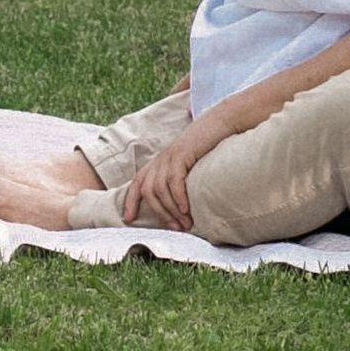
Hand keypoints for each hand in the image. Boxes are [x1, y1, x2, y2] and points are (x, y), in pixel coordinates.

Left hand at [125, 116, 222, 230]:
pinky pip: (174, 180)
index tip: (128, 219)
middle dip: (159, 214)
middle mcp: (161, 158)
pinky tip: (185, 209)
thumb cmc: (209, 145)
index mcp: (160, 161)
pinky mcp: (181, 153)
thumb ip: (181, 177)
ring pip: (159, 189)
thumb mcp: (190, 162)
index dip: (130, 201)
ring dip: (171, 211)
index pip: (138, 182)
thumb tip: (182, 204)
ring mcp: (170, 155)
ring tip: (185, 224)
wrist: (221, 121)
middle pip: (148, 191)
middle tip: (175, 229)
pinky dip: (178, 198)